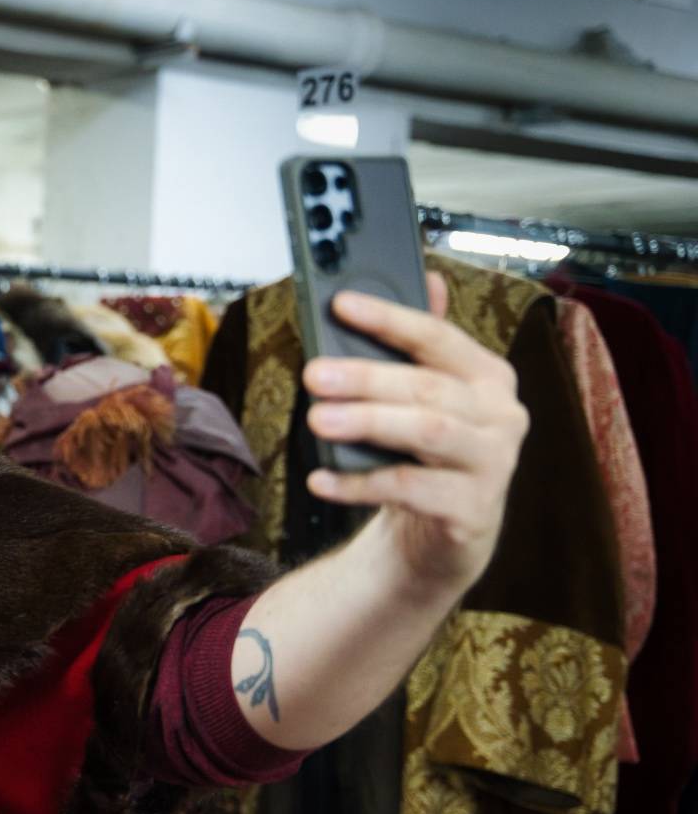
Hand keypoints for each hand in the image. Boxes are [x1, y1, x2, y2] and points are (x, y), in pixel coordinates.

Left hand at [301, 272, 529, 592]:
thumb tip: (428, 279)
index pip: (437, 338)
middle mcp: (500, 415)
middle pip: (428, 387)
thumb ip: (425, 345)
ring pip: (427, 433)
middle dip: (367, 377)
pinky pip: (409, 490)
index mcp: (488, 377)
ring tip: (318, 420)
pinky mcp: (473, 509)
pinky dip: (360, 484)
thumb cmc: (431, 456)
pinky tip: (322, 480)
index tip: (340, 305)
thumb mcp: (429, 398)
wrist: (444, 534)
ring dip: (368, 423)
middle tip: (314, 374)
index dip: (389, 319)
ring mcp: (493, 463)